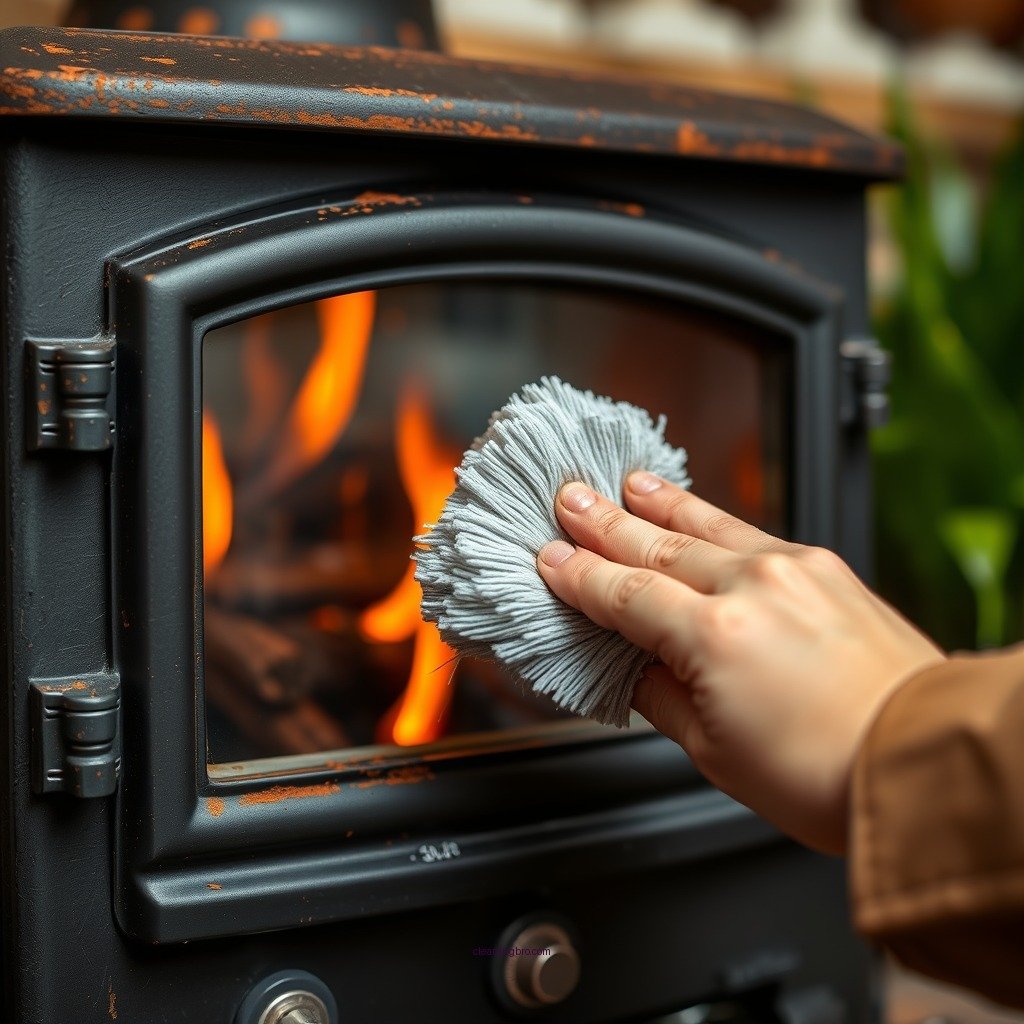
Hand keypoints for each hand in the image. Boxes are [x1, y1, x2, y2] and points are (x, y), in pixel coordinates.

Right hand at [536, 472, 944, 853]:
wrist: (921, 758)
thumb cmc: (825, 773)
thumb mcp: (714, 751)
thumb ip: (661, 695)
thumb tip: (632, 666)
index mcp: (714, 639)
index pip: (625, 595)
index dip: (580, 576)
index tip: (550, 558)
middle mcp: (752, 589)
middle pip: (657, 545)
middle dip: (605, 521)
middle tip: (568, 497)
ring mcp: (793, 570)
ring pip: (706, 525)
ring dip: (659, 503)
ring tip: (626, 482)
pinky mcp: (825, 567)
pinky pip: (751, 533)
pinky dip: (714, 517)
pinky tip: (696, 510)